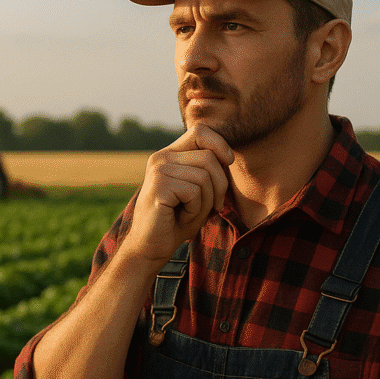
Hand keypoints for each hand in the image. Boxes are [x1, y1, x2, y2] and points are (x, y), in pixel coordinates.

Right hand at [121, 124, 233, 266]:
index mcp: (169, 155)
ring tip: (189, 212)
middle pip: (209, 157)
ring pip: (204, 176)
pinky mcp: (158, 186)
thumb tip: (228, 157)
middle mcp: (161, 158)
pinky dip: (195, 210)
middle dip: (219, 185)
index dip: (220, 144)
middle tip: (212, 206)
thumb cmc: (177, 221)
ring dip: (206, 202)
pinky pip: (194, 192)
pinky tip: (180, 217)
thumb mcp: (199, 191)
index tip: (228, 162)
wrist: (150, 247)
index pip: (200, 131)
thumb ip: (209, 171)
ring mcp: (158, 171)